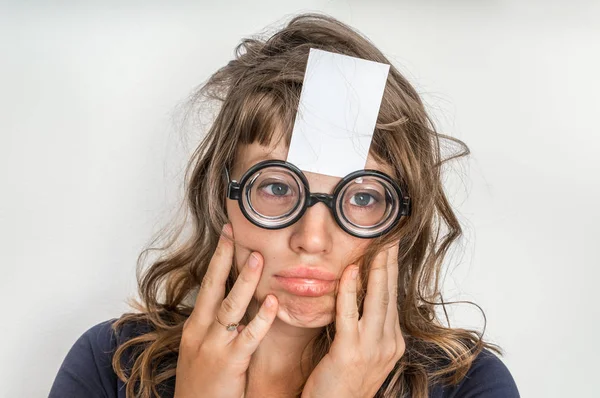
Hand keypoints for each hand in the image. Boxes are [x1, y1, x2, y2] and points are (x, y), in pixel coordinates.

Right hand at [174, 224, 278, 397]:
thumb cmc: (202, 385)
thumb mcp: (201, 351)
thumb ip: (216, 328)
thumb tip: (237, 306)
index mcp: (195, 327)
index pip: (207, 285)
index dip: (218, 259)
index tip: (227, 235)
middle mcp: (200, 331)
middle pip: (212, 286)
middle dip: (224, 258)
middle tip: (234, 232)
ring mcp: (213, 347)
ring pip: (230, 306)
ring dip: (244, 281)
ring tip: (257, 258)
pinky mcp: (229, 363)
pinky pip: (247, 337)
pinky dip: (261, 319)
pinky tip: (274, 304)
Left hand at [301, 244, 404, 397]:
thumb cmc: (341, 383)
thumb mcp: (362, 354)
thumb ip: (364, 327)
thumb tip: (359, 297)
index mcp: (392, 344)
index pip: (393, 299)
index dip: (392, 272)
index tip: (391, 250)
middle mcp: (387, 345)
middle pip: (389, 295)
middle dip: (390, 263)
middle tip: (390, 238)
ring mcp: (371, 349)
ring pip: (377, 300)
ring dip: (377, 270)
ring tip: (377, 246)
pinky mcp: (349, 353)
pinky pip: (349, 314)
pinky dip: (350, 290)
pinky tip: (351, 271)